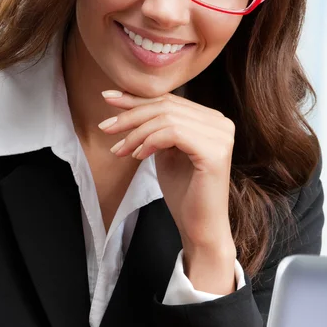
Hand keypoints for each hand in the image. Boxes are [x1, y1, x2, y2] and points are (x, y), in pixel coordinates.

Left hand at [99, 90, 236, 255]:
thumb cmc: (183, 192)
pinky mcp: (214, 151)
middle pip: (166, 106)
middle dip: (130, 115)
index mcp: (212, 119)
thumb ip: (156, 126)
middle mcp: (221, 122)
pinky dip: (149, 142)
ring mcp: (221, 136)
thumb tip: (126, 100)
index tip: (107, 98)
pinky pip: (172, 133)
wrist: (199, 228)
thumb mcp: (165, 150)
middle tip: (105, 127)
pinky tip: (138, 156)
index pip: (169, 100)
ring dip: (136, 133)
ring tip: (120, 150)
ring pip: (166, 118)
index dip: (136, 98)